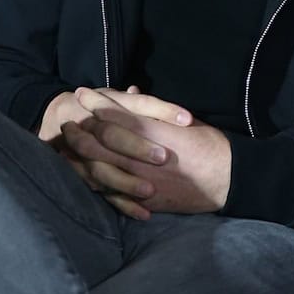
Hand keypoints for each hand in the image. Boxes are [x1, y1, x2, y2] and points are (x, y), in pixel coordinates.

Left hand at [59, 88, 231, 219]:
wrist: (227, 178)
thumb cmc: (210, 145)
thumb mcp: (182, 121)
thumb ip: (154, 110)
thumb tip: (131, 95)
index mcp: (150, 132)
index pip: (112, 115)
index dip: (94, 104)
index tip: (81, 95)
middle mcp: (139, 155)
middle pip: (98, 143)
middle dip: (79, 133)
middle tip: (67, 125)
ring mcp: (139, 179)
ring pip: (99, 169)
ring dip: (80, 159)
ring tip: (68, 152)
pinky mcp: (144, 199)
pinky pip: (113, 195)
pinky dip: (97, 186)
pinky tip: (86, 180)